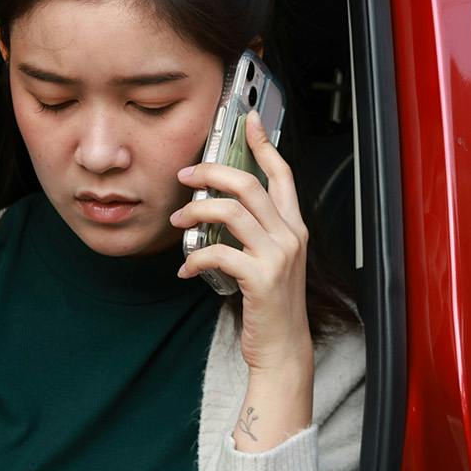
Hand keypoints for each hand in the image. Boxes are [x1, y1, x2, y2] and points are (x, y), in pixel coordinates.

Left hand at [170, 109, 312, 377]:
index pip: (282, 174)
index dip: (264, 144)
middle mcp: (290, 236)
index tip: (248, 121)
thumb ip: (253, 233)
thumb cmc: (270, 306)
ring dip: (196, 213)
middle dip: (210, 174)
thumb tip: (216, 209)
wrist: (284, 349)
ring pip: (231, 212)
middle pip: (248, 184)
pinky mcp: (260, 278)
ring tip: (177, 222)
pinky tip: (185, 269)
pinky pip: (218, 253)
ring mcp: (278, 256)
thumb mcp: (269, 261)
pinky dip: (195, 258)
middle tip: (185, 176)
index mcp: (293, 227)